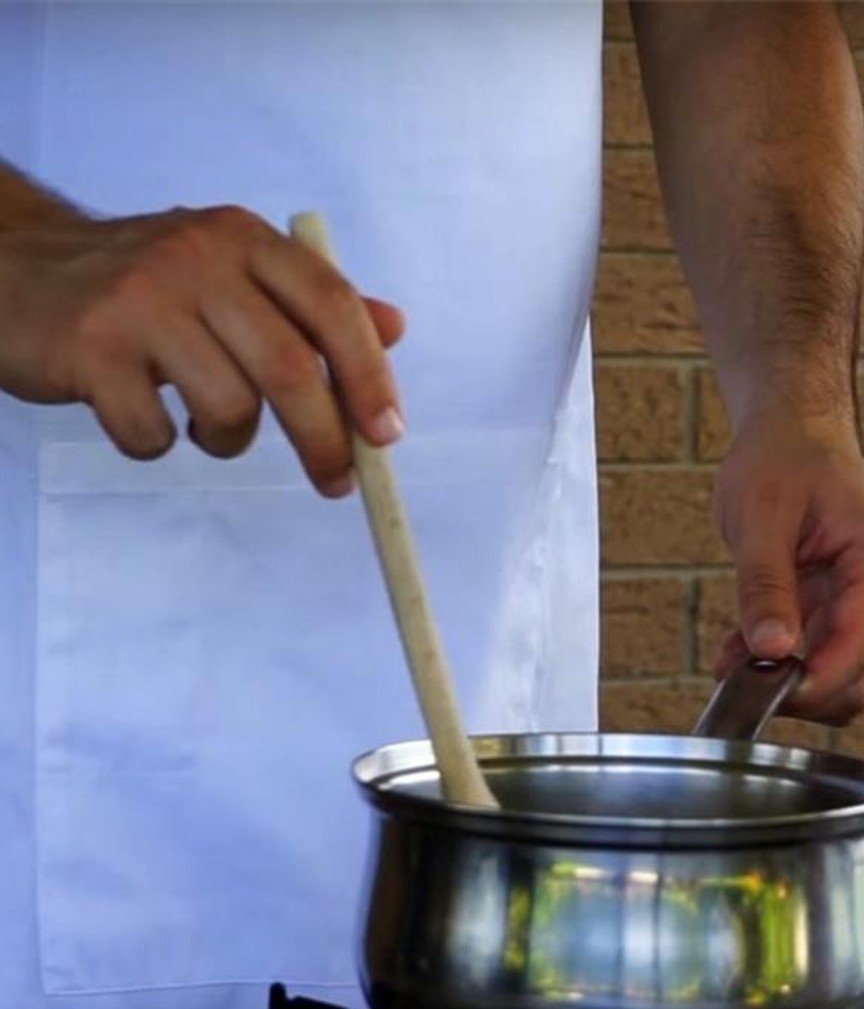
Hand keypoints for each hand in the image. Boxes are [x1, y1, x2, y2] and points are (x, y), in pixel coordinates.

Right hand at [0, 205, 404, 496]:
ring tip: (207, 425)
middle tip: (337, 481)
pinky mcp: (88, 349)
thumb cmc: (144, 284)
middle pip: (291, 369)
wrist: (13, 266)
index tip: (387, 435)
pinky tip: (145, 418)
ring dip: (230, 440)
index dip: (370, 376)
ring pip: (229, 408)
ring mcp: (139, 303)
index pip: (332, 306)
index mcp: (244, 239)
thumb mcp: (231, 271)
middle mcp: (196, 259)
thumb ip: (310, 301)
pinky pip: (155, 433)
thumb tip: (394, 328)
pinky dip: (160, 445)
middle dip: (327, 440)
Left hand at [712, 410, 863, 725]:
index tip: (764, 693)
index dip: (817, 680)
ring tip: (735, 661)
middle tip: (737, 681)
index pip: (863, 641)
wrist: (797, 435)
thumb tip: (771, 651)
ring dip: (797, 684)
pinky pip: (834, 658)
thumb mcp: (759, 518)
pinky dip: (795, 668)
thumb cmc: (783, 460)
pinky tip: (749, 652)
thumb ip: (765, 586)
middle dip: (804, 690)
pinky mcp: (861, 610)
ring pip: (852, 677)